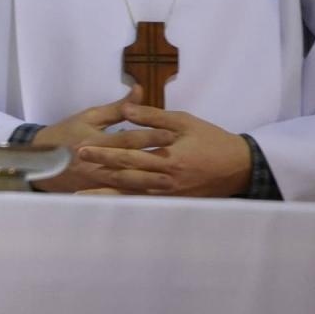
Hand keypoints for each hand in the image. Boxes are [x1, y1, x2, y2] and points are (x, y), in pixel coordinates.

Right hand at [30, 86, 177, 192]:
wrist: (39, 159)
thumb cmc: (66, 133)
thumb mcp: (89, 116)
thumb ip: (118, 107)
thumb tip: (139, 90)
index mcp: (94, 139)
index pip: (126, 138)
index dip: (148, 136)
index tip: (171, 134)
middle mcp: (95, 161)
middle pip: (128, 162)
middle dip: (153, 162)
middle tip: (177, 161)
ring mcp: (94, 179)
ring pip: (124, 182)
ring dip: (147, 183)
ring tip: (169, 183)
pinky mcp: (94, 191)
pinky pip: (117, 194)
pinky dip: (133, 196)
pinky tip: (150, 198)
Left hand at [74, 101, 251, 197]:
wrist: (239, 167)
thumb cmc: (211, 140)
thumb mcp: (184, 121)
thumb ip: (153, 117)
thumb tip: (126, 108)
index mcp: (168, 158)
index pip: (129, 154)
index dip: (104, 152)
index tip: (82, 149)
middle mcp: (166, 180)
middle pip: (126, 176)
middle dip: (99, 171)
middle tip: (75, 169)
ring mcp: (169, 194)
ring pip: (132, 194)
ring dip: (107, 194)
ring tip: (82, 194)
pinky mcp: (173, 201)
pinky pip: (145, 203)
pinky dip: (126, 204)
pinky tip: (111, 205)